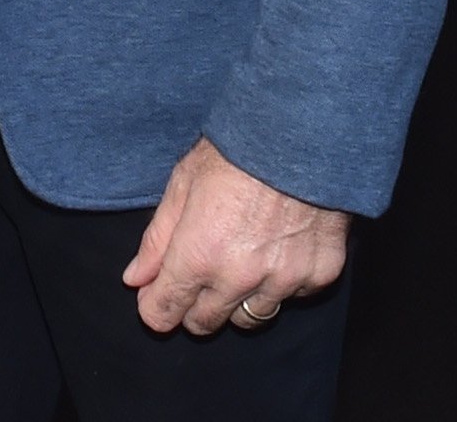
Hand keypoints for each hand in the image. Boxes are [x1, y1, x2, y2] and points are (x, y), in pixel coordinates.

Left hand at [121, 139, 345, 337]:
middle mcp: (239, 278)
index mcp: (198, 255)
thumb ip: (157, 239)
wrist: (305, 131)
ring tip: (245, 258)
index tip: (160, 293)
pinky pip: (294, 297)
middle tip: (204, 270)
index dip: (156, 306)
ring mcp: (283, 280)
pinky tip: (283, 247)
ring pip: (251, 318)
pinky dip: (285, 281)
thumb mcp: (183, 183)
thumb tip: (136, 280)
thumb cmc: (238, 148)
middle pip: (205, 324)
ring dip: (241, 299)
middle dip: (195, 305)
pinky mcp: (320, 274)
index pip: (163, 314)